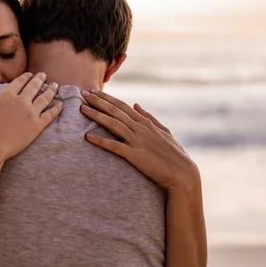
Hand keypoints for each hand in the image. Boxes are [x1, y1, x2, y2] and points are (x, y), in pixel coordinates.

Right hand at [0, 72, 62, 162]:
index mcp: (7, 94)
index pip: (19, 82)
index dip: (25, 77)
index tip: (30, 75)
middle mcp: (21, 101)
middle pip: (34, 87)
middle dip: (39, 79)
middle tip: (44, 75)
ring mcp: (30, 113)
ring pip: (44, 98)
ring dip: (51, 90)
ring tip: (55, 86)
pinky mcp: (37, 126)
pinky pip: (50, 115)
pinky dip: (56, 109)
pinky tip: (60, 104)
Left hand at [79, 89, 198, 190]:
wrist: (183, 174)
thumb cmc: (174, 154)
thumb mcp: (164, 132)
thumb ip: (149, 118)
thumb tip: (136, 104)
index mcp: (145, 123)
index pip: (122, 106)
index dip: (107, 98)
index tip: (93, 92)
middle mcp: (140, 129)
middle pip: (115, 111)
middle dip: (98, 102)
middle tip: (82, 94)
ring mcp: (137, 141)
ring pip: (113, 124)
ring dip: (96, 116)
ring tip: (82, 109)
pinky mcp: (135, 155)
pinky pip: (115, 146)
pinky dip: (101, 141)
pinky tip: (88, 136)